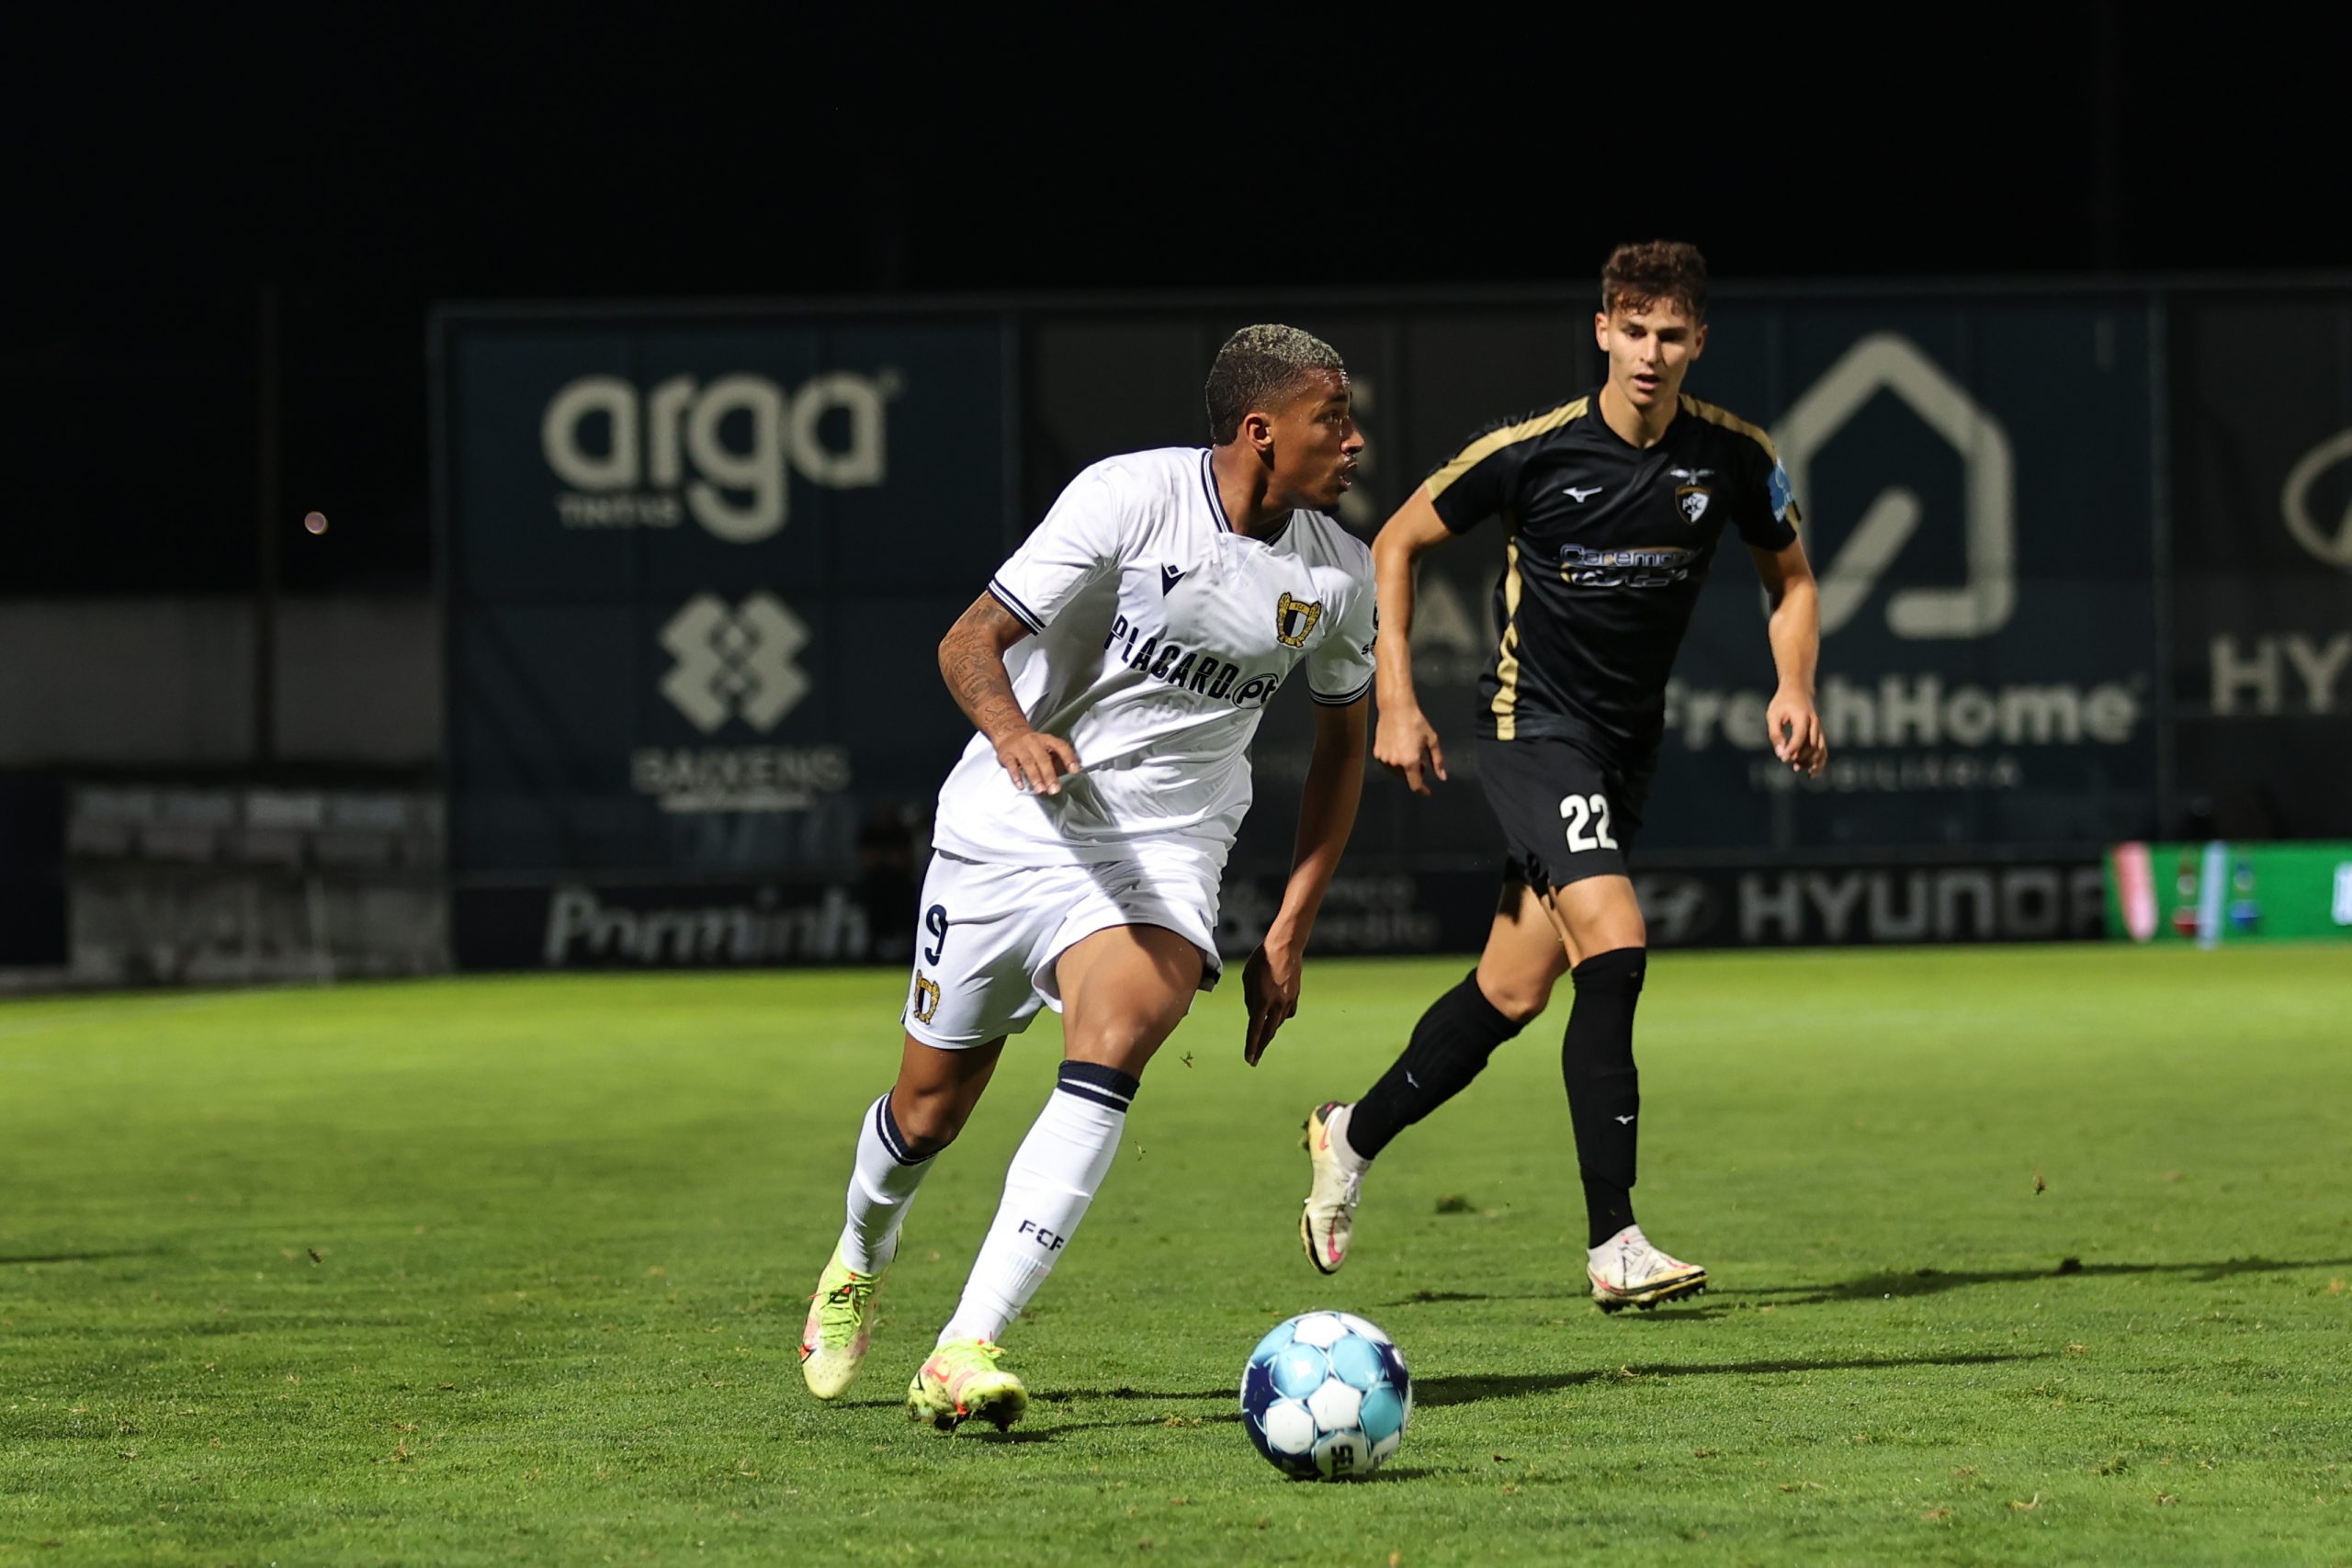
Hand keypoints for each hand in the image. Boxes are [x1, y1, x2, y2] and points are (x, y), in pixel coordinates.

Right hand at [996, 730, 1080, 794]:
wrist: (1009, 733)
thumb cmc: (1032, 744)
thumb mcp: (1046, 746)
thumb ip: (1057, 758)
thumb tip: (1069, 774)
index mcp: (1047, 740)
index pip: (1060, 746)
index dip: (1068, 758)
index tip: (1074, 770)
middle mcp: (1034, 742)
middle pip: (1043, 759)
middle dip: (1050, 775)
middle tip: (1055, 789)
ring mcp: (1019, 748)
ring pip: (1028, 763)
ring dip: (1035, 777)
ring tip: (1040, 790)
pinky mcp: (1006, 754)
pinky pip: (1011, 765)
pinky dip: (1016, 776)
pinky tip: (1021, 785)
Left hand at [1240, 938, 1301, 1065]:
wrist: (1286, 946)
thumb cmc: (1262, 960)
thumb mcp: (1248, 978)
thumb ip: (1249, 998)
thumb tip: (1253, 1013)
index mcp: (1262, 1000)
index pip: (1255, 1029)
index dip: (1251, 1046)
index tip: (1249, 1059)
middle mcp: (1277, 1004)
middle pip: (1268, 1033)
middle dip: (1260, 1047)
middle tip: (1254, 1060)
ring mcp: (1289, 1001)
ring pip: (1278, 1022)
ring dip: (1269, 1030)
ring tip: (1261, 1037)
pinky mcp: (1296, 996)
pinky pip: (1287, 1013)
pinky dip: (1280, 1016)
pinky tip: (1275, 1015)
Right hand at [1373, 704, 1447, 795]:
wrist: (1396, 709)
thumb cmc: (1416, 722)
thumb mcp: (1432, 741)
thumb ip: (1438, 761)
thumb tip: (1442, 777)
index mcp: (1410, 761)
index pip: (1415, 784)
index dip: (1422, 790)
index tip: (1427, 792)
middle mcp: (1395, 763)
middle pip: (1406, 778)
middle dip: (1414, 773)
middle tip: (1420, 759)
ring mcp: (1384, 759)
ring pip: (1396, 772)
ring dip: (1404, 768)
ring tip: (1409, 750)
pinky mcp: (1377, 753)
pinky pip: (1387, 764)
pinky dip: (1395, 761)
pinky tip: (1399, 747)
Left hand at [1766, 689, 1826, 777]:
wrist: (1798, 690)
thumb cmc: (1783, 703)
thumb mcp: (1773, 715)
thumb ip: (1775, 734)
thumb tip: (1781, 754)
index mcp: (1803, 716)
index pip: (1800, 735)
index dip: (1792, 749)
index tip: (1783, 759)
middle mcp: (1814, 723)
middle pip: (1812, 745)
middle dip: (1801, 757)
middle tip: (1787, 761)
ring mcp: (1819, 729)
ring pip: (1820, 749)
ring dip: (1810, 762)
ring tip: (1797, 769)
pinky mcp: (1819, 734)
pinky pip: (1823, 750)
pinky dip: (1819, 762)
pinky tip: (1811, 774)